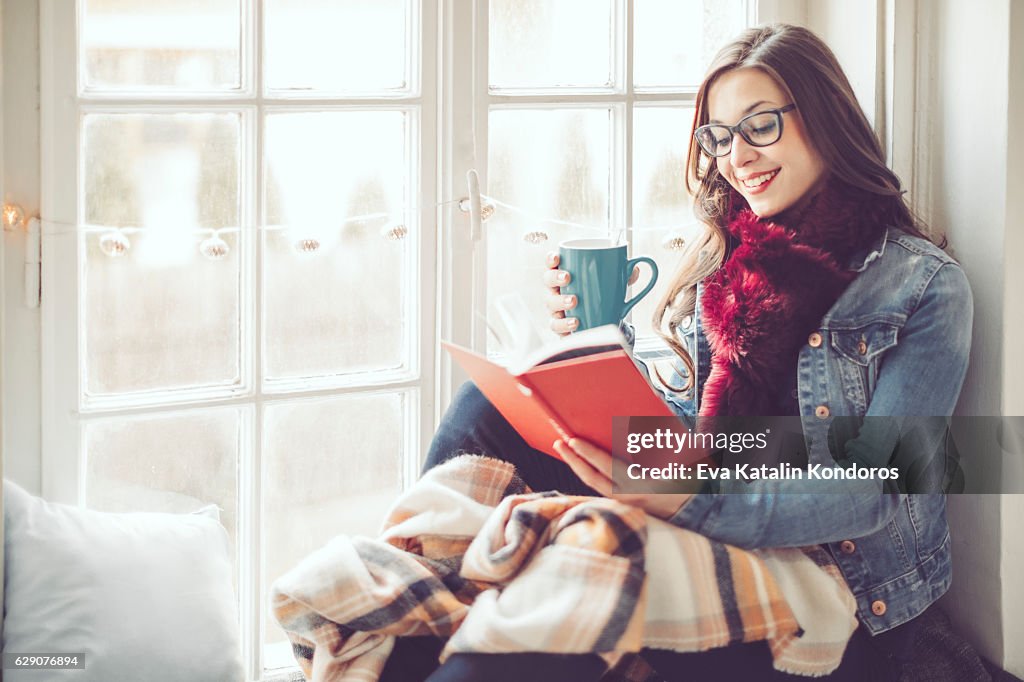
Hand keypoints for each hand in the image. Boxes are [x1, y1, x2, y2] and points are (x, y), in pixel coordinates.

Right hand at [543, 252, 641, 336]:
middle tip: (568, 277)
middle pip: (548, 280)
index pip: (552, 263)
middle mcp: (557, 289)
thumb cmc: (601, 295)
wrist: (601, 320)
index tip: (557, 257)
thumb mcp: (614, 282)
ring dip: (560, 301)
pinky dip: (564, 324)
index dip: (551, 258)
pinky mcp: (560, 325)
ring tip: (574, 301)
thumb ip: (624, 274)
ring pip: (550, 303)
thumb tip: (635, 268)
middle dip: (555, 277)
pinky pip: (556, 325)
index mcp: (566, 273)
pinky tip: (575, 322)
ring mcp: (556, 308)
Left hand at [553, 437, 692, 519]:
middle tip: (559, 442)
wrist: (688, 510)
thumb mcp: (678, 463)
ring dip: (577, 466)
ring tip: (564, 449)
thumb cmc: (684, 482)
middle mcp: (628, 496)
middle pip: (593, 478)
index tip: (574, 440)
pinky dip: (586, 473)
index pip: (608, 467)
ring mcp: (623, 502)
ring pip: (593, 484)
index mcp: (641, 485)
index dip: (589, 453)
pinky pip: (598, 487)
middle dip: (573, 460)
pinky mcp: (620, 502)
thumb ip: (666, 444)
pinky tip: (578, 462)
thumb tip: (650, 425)